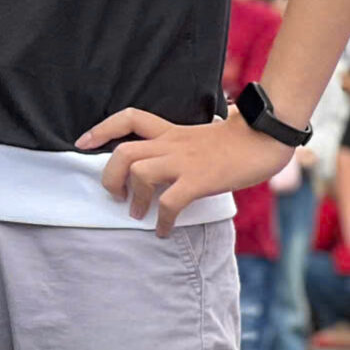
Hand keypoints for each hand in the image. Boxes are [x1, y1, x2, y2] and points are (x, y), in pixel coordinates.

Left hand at [78, 107, 293, 234]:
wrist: (267, 136)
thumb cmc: (239, 140)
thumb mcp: (201, 137)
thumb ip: (181, 147)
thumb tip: (169, 166)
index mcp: (171, 132)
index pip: (129, 119)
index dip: (102, 129)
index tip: (82, 142)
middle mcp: (172, 144)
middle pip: (123, 151)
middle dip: (109, 175)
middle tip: (113, 194)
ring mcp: (185, 161)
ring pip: (139, 172)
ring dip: (133, 197)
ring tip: (137, 214)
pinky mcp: (200, 180)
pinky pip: (170, 201)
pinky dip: (162, 219)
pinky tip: (164, 230)